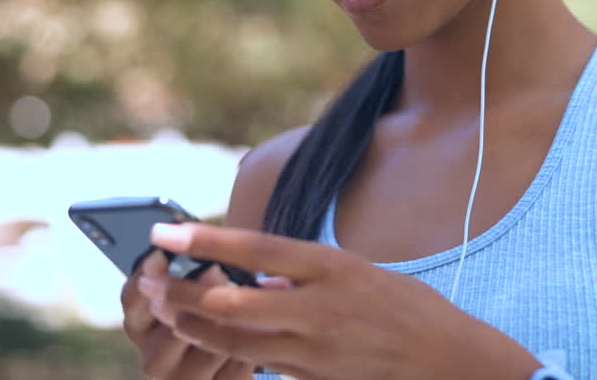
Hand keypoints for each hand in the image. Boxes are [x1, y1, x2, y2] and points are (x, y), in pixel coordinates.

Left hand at [143, 223, 542, 379]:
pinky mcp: (313, 377)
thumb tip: (262, 276)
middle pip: (233, 300)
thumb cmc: (406, 307)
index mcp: (330, 265)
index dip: (206, 240)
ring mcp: (314, 348)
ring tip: (166, 310)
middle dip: (184, 292)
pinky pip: (260, 364)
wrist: (447, 361)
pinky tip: (207, 338)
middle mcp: (317, 306)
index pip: (256, 248)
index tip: (165, 231)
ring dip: (195, 325)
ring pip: (236, 339)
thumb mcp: (358, 270)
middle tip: (148, 280)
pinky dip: (229, 349)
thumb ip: (306, 273)